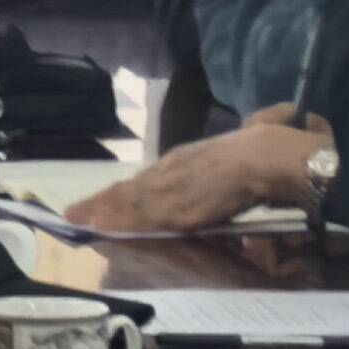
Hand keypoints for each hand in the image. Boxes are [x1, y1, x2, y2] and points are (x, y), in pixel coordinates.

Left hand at [68, 125, 326, 233]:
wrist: (273, 159)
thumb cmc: (270, 147)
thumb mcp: (254, 135)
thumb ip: (251, 132)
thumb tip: (259, 124)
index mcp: (193, 156)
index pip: (154, 176)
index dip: (131, 187)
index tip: (111, 195)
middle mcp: (175, 168)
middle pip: (134, 187)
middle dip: (106, 200)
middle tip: (75, 210)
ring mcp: (174, 187)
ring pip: (131, 201)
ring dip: (104, 211)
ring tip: (78, 218)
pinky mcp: (178, 208)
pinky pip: (143, 216)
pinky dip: (120, 220)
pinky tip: (98, 225)